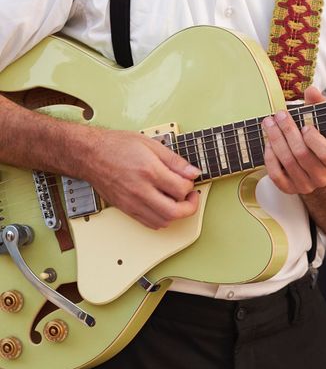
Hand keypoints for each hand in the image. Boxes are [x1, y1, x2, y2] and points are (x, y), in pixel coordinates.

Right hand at [81, 129, 199, 228]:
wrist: (89, 154)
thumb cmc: (116, 146)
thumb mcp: (151, 144)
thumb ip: (175, 161)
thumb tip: (193, 172)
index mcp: (149, 171)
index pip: (181, 189)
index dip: (190, 186)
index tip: (189, 180)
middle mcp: (140, 190)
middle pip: (174, 212)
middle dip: (189, 207)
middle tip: (190, 197)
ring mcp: (132, 203)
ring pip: (163, 222)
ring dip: (176, 214)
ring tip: (177, 200)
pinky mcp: (126, 209)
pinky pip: (150, 223)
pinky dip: (162, 218)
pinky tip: (164, 206)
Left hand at [262, 87, 325, 194]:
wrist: (320, 172)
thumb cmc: (322, 144)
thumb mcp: (325, 125)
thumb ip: (319, 107)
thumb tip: (311, 90)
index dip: (314, 139)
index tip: (305, 125)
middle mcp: (322, 177)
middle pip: (301, 154)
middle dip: (287, 131)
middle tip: (279, 115)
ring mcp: (305, 186)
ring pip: (287, 162)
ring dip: (276, 140)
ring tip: (269, 124)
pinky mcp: (290, 189)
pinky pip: (276, 175)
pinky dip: (270, 158)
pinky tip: (268, 143)